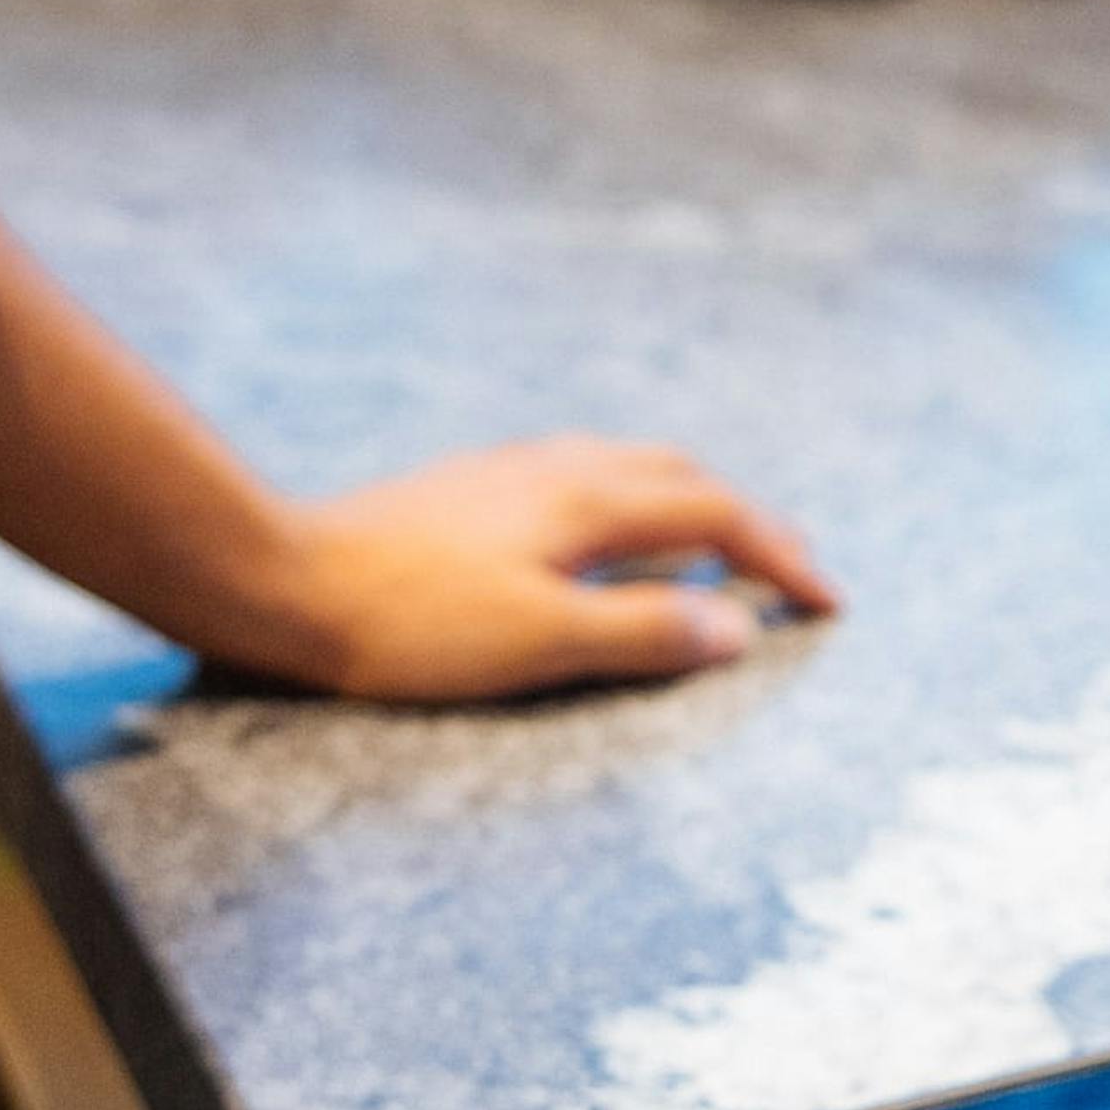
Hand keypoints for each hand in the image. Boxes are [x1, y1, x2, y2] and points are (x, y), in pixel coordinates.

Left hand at [239, 433, 838, 704]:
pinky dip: (631, 507)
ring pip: (630, 469)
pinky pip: (583, 479)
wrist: (283, 582)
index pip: (716, 517)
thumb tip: (735, 627)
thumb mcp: (539, 642)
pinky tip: (603, 544)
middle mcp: (557, 467)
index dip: (780, 559)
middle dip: (748, 523)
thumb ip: (643, 633)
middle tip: (786, 574)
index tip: (826, 603)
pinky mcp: (470, 488)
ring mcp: (510, 470)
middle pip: (683, 477)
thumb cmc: (409, 624)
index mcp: (587, 500)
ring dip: (689, 506)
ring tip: (710, 555)